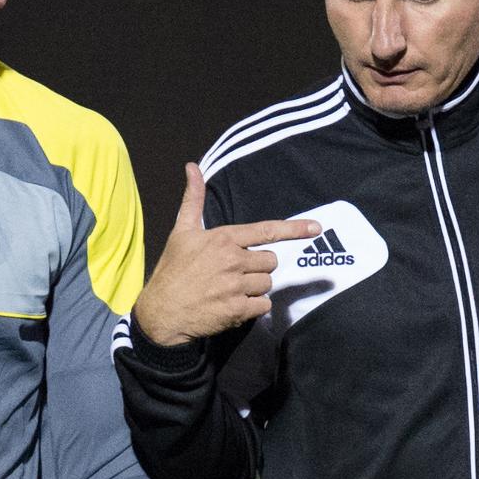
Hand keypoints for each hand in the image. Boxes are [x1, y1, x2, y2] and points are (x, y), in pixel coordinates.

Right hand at [132, 162, 320, 346]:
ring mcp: (236, 286)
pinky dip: (253, 308)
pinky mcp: (237, 310)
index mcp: (224, 238)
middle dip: (258, 267)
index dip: (294, 229)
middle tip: (234, 273)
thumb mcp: (182, 231)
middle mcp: (233, 260)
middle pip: (270, 261)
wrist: (161, 312)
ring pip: (267, 284)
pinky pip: (263, 306)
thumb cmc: (172, 270)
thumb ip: (193, 199)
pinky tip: (233, 305)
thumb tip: (192, 166)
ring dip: (254, 288)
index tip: (316, 228)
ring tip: (230, 290)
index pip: (266, 231)